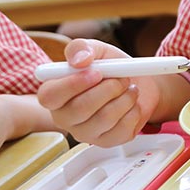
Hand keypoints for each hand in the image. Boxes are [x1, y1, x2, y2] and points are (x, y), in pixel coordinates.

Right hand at [36, 39, 160, 146]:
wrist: (140, 83)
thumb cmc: (112, 68)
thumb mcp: (97, 50)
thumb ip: (82, 48)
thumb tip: (79, 60)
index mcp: (55, 93)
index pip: (49, 96)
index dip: (72, 85)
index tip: (96, 72)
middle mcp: (65, 116)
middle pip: (80, 109)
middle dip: (109, 88)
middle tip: (121, 77)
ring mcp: (85, 132)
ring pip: (105, 118)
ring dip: (125, 97)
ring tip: (128, 87)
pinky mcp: (107, 141)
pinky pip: (123, 129)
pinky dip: (134, 111)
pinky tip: (132, 104)